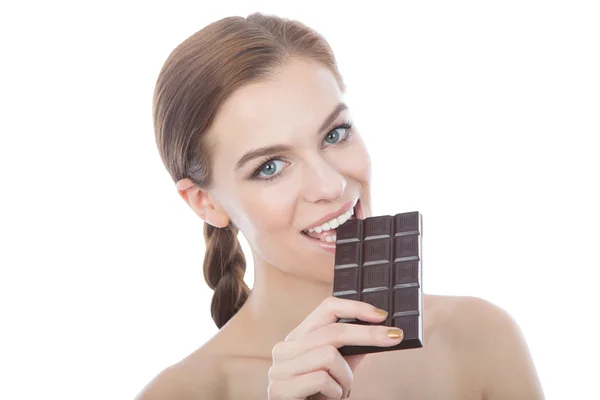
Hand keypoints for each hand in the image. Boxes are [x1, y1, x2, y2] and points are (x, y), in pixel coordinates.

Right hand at [267, 296, 403, 398]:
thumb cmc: (318, 398)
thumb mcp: (338, 371)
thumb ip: (351, 350)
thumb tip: (379, 330)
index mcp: (298, 338)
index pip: (326, 308)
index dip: (355, 307)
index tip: (382, 315)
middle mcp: (285, 349)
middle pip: (333, 331)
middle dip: (368, 335)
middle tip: (394, 337)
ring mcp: (279, 369)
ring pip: (329, 356)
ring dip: (345, 378)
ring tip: (340, 391)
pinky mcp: (280, 389)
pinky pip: (322, 379)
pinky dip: (335, 392)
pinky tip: (328, 399)